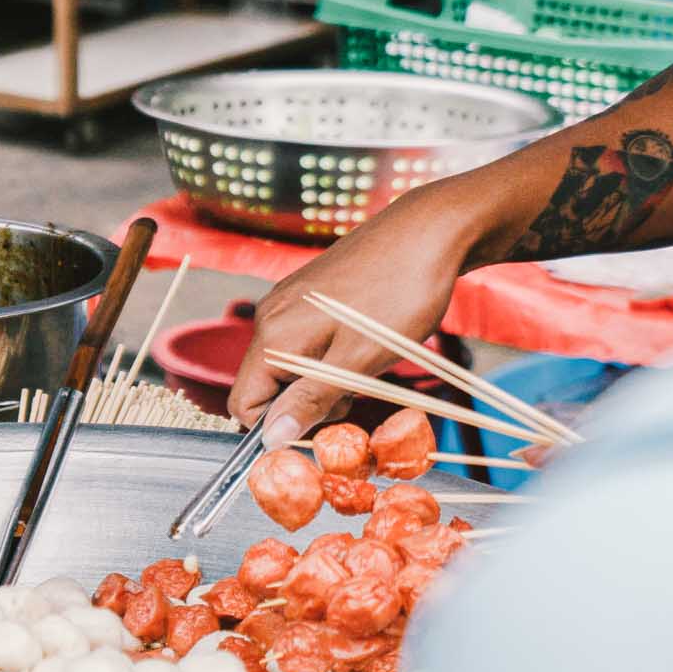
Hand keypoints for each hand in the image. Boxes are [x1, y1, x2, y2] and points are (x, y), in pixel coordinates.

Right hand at [229, 180, 483, 434]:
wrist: (429, 232)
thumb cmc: (398, 297)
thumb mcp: (358, 362)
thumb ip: (310, 400)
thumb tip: (270, 439)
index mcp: (273, 336)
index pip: (243, 405)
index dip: (277, 428)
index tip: (324, 426)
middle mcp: (269, 316)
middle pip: (265, 386)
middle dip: (304, 404)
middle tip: (356, 395)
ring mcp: (288, 301)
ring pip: (286, 364)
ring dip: (319, 380)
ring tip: (365, 365)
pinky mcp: (307, 292)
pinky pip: (302, 340)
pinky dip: (327, 356)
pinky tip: (363, 343)